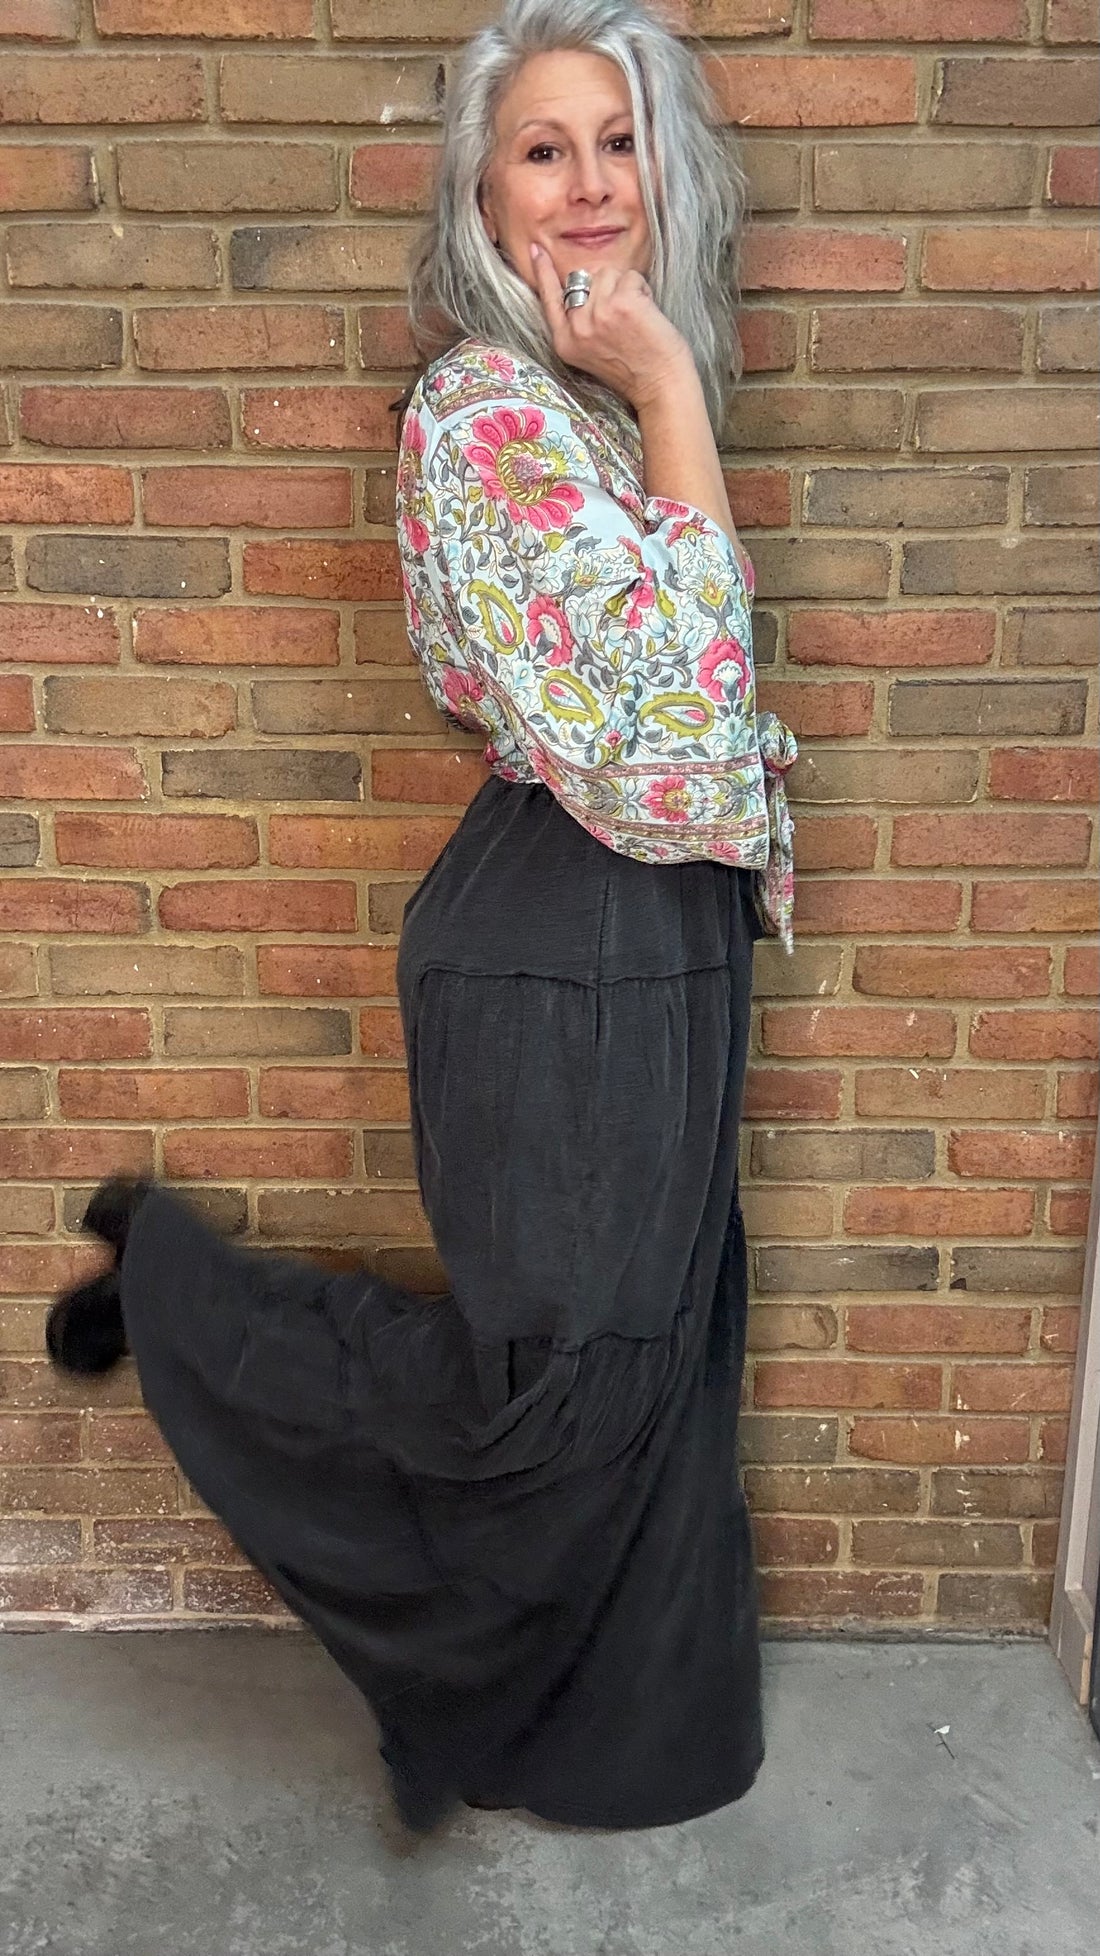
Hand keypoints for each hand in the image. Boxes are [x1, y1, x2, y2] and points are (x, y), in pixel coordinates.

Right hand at [529, 243, 692, 412]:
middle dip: (606, 287)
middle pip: (583, 278)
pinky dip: (643, 289)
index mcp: (564, 341)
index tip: (537, 250)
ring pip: (607, 273)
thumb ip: (580, 323)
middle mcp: (576, 327)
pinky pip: (630, 276)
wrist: (659, 387)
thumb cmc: (633, 370)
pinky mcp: (621, 304)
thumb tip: (582, 285)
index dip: (543, 272)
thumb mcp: (591, 352)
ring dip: (626, 287)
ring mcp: (597, 314)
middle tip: (622, 319)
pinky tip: (646, 314)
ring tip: (635, 317)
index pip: (548, 298)